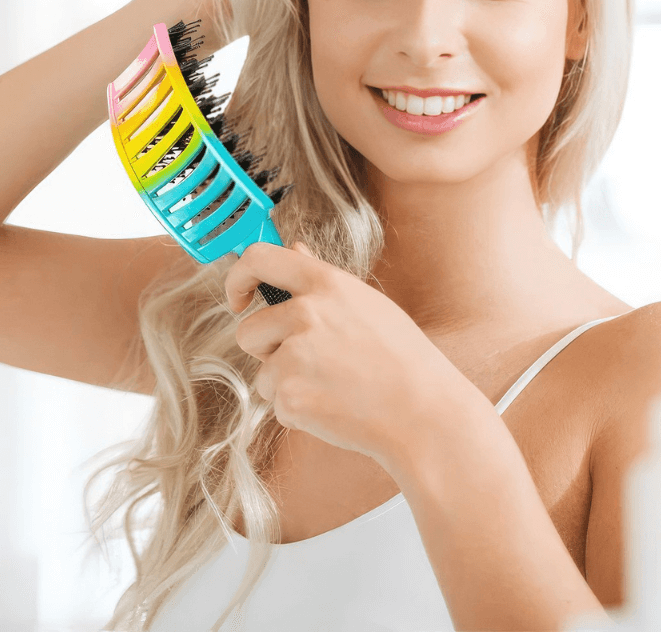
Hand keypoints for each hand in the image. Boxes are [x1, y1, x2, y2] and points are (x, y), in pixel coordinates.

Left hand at [225, 241, 471, 471]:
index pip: (259, 259)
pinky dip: (299, 410)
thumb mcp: (366, 303)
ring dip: (284, 382)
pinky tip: (335, 405)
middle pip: (248, 330)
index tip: (239, 298)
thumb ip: (321, 278)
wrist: (423, 411)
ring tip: (332, 384)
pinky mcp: (290, 396)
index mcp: (325, 284)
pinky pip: (276, 404)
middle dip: (265, 349)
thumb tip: (294, 249)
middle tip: (308, 362)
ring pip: (262, 372)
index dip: (238, 278)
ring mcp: (295, 356)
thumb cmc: (402, 357)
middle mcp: (305, 313)